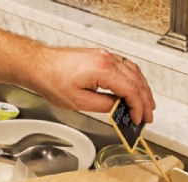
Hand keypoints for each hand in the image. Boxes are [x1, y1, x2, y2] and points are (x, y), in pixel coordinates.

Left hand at [29, 47, 155, 124]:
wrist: (39, 65)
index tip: (139, 119)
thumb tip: (119, 109)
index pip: (130, 89)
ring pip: (133, 72)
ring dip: (142, 89)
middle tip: (149, 115)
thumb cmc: (52, 80)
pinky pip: (124, 68)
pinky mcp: (100, 57)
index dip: (137, 107)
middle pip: (136, 80)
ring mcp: (104, 56)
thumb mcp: (79, 102)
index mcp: (103, 70)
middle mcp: (107, 59)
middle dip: (145, 100)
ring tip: (146, 104)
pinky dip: (132, 80)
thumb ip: (103, 105)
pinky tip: (133, 89)